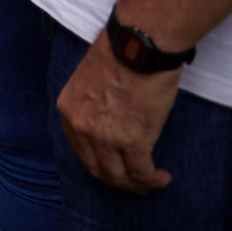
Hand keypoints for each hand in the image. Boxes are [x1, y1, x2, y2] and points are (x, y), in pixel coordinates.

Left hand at [57, 31, 178, 193]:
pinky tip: (162, 177)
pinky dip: (153, 180)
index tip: (114, 166)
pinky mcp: (133, 141)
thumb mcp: (90, 80)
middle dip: (117, 179)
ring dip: (136, 184)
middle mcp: (82, 127)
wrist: (139, 47)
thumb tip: (109, 119)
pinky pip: (142, 172)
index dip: (99, 163)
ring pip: (119, 176)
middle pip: (98, 168)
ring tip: (151, 181)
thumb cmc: (120, 54)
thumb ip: (93, 105)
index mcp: (69, 110)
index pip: (80, 150)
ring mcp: (106, 137)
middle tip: (134, 181)